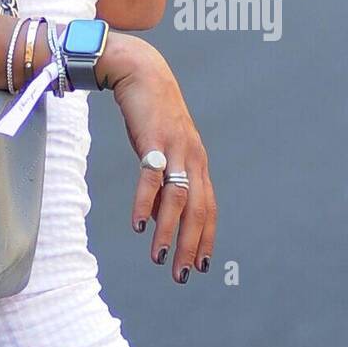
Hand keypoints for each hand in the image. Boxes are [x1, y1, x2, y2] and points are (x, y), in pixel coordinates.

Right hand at [102, 35, 216, 283]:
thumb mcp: (162, 147)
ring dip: (169, 232)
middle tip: (182, 275)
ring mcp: (175, 148)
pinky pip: (151, 178)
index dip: (205, 237)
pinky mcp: (154, 140)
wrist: (141, 70)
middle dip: (190, 245)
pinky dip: (146, 204)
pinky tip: (139, 225)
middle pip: (197, 210)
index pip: (208, 207)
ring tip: (159, 258)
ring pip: (177, 199)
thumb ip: (164, 176)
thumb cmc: (150, 110)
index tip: (200, 265)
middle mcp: (192, 157)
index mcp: (196, 160)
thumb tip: (157, 212)